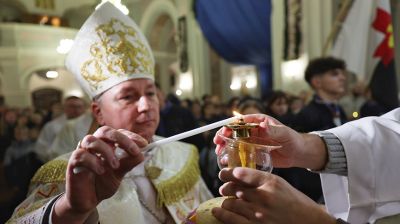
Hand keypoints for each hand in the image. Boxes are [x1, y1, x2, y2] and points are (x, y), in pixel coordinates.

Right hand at [53, 126, 146, 222]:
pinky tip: (101, 171)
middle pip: (104, 131)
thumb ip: (129, 163)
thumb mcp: (120, 173)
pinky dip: (92, 161)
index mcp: (106, 144)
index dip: (131, 136)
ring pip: (90, 140)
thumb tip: (142, 155)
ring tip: (115, 166)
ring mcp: (82, 152)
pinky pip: (80, 155)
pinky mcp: (73, 163)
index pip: (118, 133)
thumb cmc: (102, 183)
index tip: (144, 144)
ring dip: (106, 151)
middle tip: (134, 151)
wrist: (88, 201)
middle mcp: (94, 145)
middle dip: (121, 138)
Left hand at [212, 168, 335, 223]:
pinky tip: (217, 211)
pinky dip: (222, 214)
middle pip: (233, 188)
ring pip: (230, 203)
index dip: (228, 172)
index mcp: (270, 182)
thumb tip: (238, 176)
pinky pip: (231, 219)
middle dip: (226, 187)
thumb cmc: (295, 203)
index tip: (224, 173)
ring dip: (226, 201)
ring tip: (226, 201)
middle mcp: (262, 196)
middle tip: (225, 188)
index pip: (241, 173)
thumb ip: (260, 179)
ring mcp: (258, 213)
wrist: (309, 223)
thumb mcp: (280, 184)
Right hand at [214, 114, 306, 167]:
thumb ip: (273, 130)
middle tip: (216, 143)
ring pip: (235, 142)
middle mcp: (254, 130)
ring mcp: (253, 141)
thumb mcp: (284, 134)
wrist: (299, 153)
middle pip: (234, 131)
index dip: (230, 126)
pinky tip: (227, 161)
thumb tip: (261, 126)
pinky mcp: (254, 152)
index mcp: (259, 121)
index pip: (241, 121)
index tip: (223, 132)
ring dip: (225, 146)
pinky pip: (240, 153)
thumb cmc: (294, 140)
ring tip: (219, 153)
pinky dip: (232, 156)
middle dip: (223, 136)